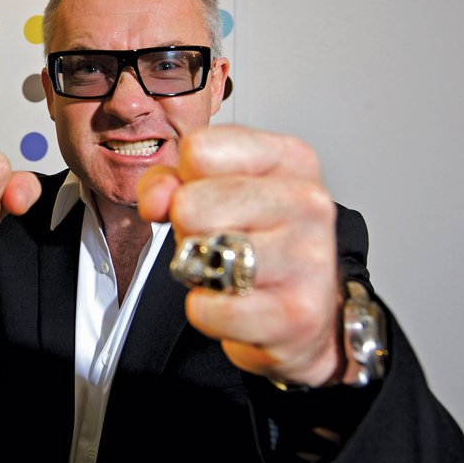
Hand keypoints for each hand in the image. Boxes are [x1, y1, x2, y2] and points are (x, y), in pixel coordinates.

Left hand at [136, 125, 341, 386]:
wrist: (308, 310)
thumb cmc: (260, 240)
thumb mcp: (216, 190)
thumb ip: (170, 180)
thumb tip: (155, 199)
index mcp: (290, 158)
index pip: (198, 150)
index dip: (184, 181)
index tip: (208, 200)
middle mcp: (307, 201)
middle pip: (190, 203)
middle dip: (189, 230)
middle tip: (220, 243)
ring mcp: (307, 257)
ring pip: (200, 251)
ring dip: (198, 270)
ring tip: (228, 271)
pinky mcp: (296, 313)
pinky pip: (206, 307)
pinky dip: (205, 310)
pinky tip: (235, 302)